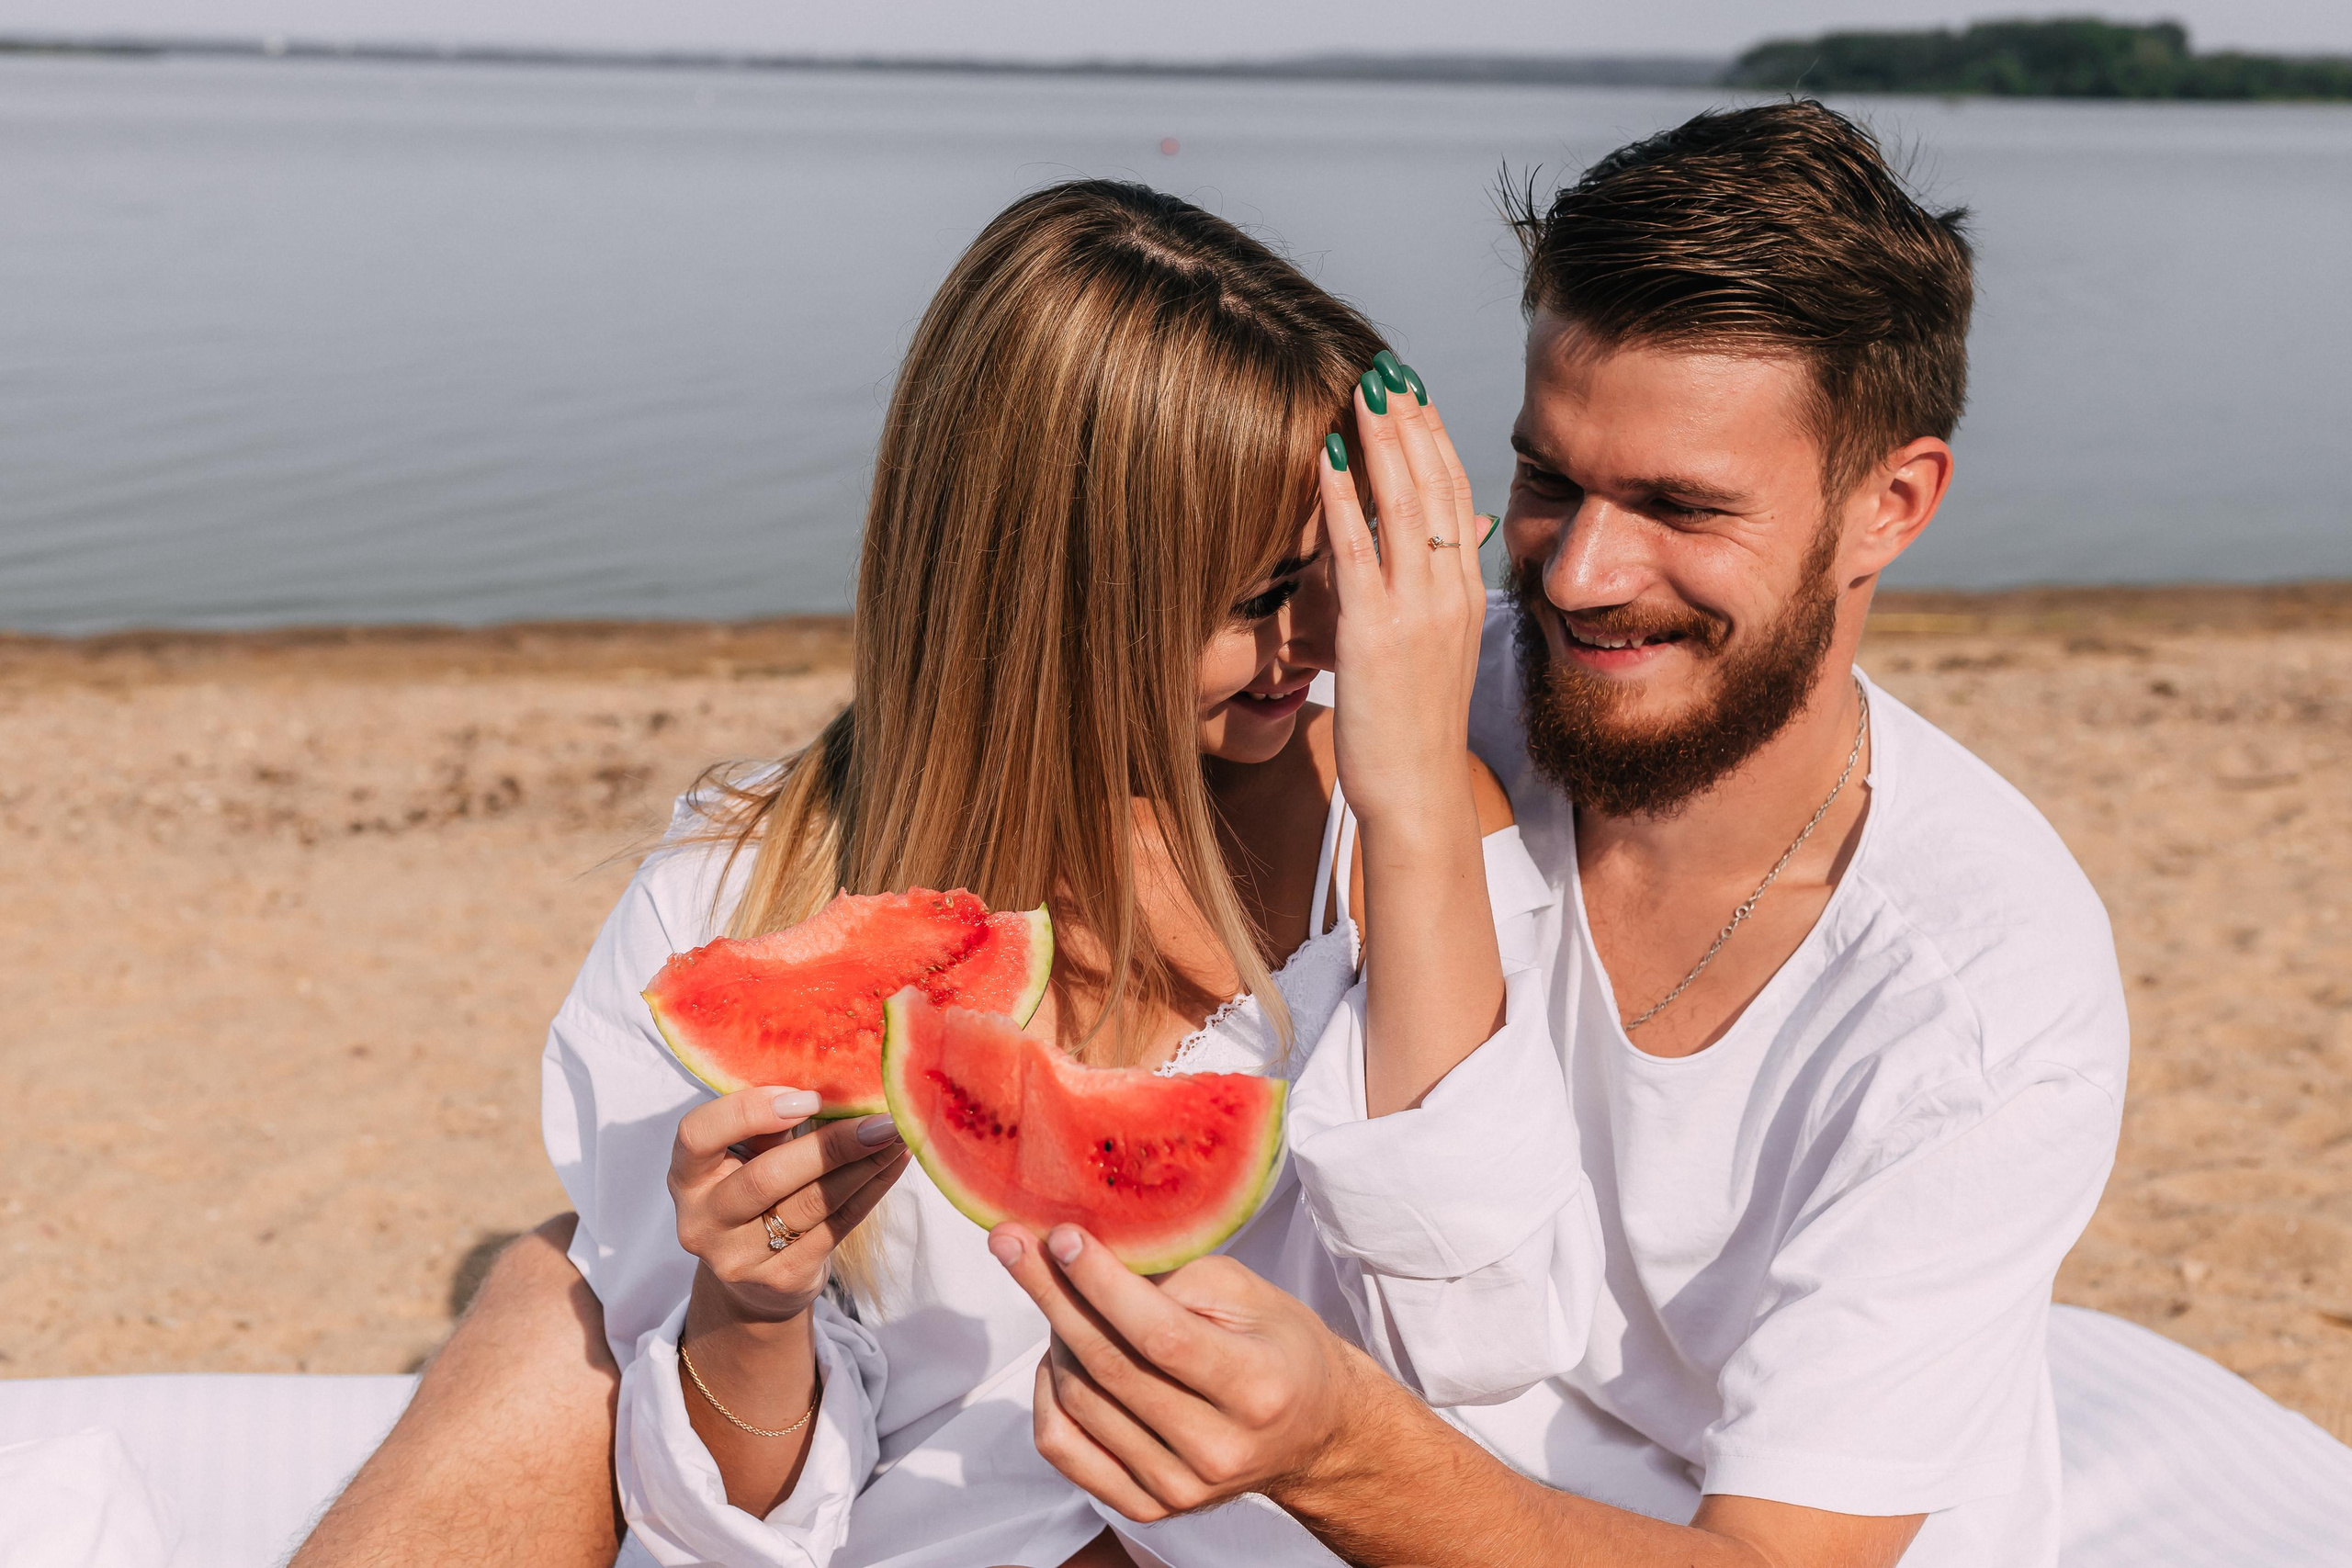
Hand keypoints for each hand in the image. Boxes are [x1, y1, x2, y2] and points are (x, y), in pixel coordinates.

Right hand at [668, 1089, 910, 1324]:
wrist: (752, 1283)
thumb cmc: (752, 1194)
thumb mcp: (743, 1158)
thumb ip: (768, 1125)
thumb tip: (836, 1080)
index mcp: (687, 1176)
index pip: (696, 1135)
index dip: (749, 1111)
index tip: (807, 1098)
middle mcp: (703, 1221)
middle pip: (766, 1177)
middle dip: (830, 1144)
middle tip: (880, 1119)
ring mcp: (740, 1258)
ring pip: (811, 1203)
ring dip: (863, 1164)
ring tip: (897, 1134)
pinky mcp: (783, 1279)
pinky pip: (837, 1226)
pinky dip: (872, 1190)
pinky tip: (893, 1163)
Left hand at [990, 1222, 1389, 1522]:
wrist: (1312, 1433)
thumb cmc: (1279, 1347)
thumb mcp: (1248, 1292)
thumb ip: (1174, 1275)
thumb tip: (1087, 1255)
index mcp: (1257, 1388)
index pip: (1160, 1335)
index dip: (1101, 1284)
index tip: (1061, 1236)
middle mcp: (1218, 1450)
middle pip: (1109, 1367)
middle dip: (1052, 1294)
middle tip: (1012, 1243)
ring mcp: (1179, 1488)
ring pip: (1078, 1401)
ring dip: (1055, 1336)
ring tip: (1060, 1294)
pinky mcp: (1148, 1507)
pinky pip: (1063, 1446)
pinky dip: (1046, 1393)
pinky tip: (1060, 1353)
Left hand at [1321, 354, 1492, 828]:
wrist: (1415, 793)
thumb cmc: (1413, 728)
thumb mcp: (1436, 651)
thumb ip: (1434, 595)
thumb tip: (1436, 552)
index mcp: (1465, 593)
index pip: (1457, 495)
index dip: (1435, 438)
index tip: (1412, 393)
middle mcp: (1449, 593)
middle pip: (1437, 485)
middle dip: (1411, 422)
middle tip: (1387, 368)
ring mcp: (1417, 611)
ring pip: (1407, 504)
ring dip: (1382, 441)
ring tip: (1363, 389)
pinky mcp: (1375, 632)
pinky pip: (1358, 549)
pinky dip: (1342, 495)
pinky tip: (1324, 453)